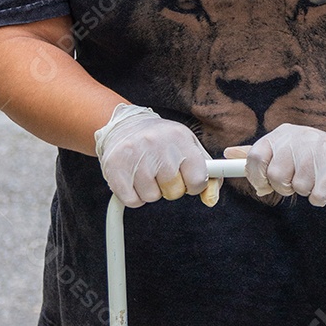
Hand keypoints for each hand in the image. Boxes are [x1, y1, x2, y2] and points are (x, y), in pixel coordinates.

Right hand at [95, 104, 220, 208]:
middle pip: (174, 191)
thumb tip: (211, 199)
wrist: (124, 125)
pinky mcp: (115, 167)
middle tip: (162, 171)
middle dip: (171, 187)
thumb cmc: (162, 140)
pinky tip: (134, 178)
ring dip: (151, 190)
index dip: (194, 184)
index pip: (198, 178)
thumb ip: (207, 172)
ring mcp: (134, 155)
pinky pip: (133, 201)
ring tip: (147, 171)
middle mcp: (156, 144)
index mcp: (179, 137)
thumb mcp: (189, 147)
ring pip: (152, 197)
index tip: (187, 178)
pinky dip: (135, 196)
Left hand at [224, 117, 325, 206]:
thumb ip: (258, 153)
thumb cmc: (317, 156)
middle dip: (285, 187)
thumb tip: (228, 153)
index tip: (264, 185)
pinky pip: (315, 197)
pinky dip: (320, 198)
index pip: (255, 157)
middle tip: (299, 180)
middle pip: (275, 176)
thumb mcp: (287, 148)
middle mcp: (298, 138)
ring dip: (306, 191)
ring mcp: (318, 151)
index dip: (257, 177)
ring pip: (297, 188)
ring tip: (316, 178)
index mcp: (283, 133)